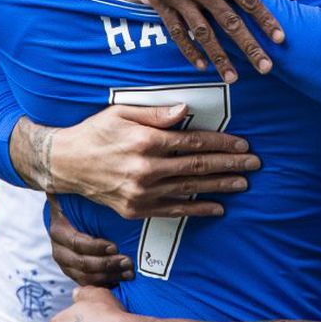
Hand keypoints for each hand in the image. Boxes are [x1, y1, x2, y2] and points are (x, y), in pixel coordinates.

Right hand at [13, 104, 261, 216]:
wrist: (65, 164)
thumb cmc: (95, 132)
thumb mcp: (122, 113)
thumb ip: (155, 114)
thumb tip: (186, 111)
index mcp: (145, 141)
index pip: (193, 142)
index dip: (221, 143)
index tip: (242, 144)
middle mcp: (146, 168)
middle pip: (197, 166)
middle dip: (230, 164)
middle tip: (255, 163)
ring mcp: (142, 192)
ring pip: (190, 188)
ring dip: (221, 186)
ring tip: (244, 183)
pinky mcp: (137, 210)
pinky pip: (174, 210)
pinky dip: (198, 209)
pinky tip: (218, 207)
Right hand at [48, 198, 131, 286]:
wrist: (68, 212)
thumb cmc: (80, 203)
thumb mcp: (81, 197)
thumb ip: (90, 195)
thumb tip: (106, 184)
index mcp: (59, 229)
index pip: (76, 243)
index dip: (96, 247)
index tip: (116, 247)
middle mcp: (59, 249)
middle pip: (81, 263)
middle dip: (107, 264)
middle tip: (128, 262)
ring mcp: (65, 263)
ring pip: (84, 277)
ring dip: (108, 276)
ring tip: (128, 273)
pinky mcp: (73, 273)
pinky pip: (87, 284)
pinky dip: (104, 284)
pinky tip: (120, 281)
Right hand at [105, 0, 284, 81]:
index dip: (265, 19)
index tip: (279, 37)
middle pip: (229, 21)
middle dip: (249, 46)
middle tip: (265, 67)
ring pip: (203, 32)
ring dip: (219, 57)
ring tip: (233, 77)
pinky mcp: (159, 2)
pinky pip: (176, 31)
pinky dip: (188, 50)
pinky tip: (200, 65)